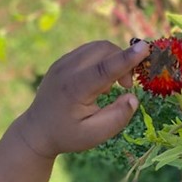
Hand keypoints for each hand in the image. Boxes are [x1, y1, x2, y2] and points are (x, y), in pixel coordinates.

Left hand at [15, 39, 149, 157]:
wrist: (37, 130)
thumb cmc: (68, 135)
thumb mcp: (95, 135)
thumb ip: (116, 117)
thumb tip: (133, 98)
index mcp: (74, 89)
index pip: (104, 68)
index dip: (126, 58)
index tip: (144, 47)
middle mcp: (67, 69)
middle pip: (103, 50)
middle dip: (123, 61)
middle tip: (127, 86)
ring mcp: (63, 62)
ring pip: (97, 47)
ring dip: (114, 59)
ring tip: (114, 85)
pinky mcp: (63, 60)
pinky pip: (89, 51)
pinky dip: (103, 60)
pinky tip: (101, 82)